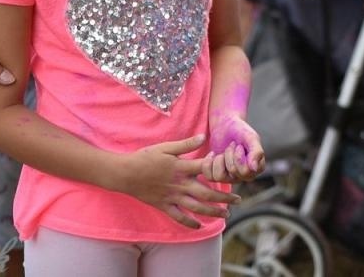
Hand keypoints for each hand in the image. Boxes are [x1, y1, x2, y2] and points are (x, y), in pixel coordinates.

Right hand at [109, 134, 237, 228]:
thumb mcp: (166, 147)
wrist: (124, 174)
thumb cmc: (145, 157)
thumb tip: (204, 137)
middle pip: (206, 194)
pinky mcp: (163, 206)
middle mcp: (179, 184)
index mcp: (181, 167)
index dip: (220, 170)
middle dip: (224, 198)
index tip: (233, 172)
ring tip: (225, 215)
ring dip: (213, 212)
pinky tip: (199, 226)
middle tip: (238, 200)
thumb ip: (185, 144)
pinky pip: (178, 217)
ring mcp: (172, 197)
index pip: (206, 170)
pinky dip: (189, 222)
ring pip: (196, 208)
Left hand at [204, 115, 266, 182]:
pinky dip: (208, 162)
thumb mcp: (251, 137)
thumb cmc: (241, 131)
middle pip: (233, 172)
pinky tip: (213, 154)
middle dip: (229, 154)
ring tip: (223, 151)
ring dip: (219, 159)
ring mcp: (230, 178)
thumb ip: (256, 151)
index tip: (239, 146)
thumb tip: (254, 168)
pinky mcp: (216, 176)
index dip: (239, 157)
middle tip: (231, 145)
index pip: (245, 171)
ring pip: (219, 177)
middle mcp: (245, 176)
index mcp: (257, 168)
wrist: (225, 126)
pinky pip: (208, 177)